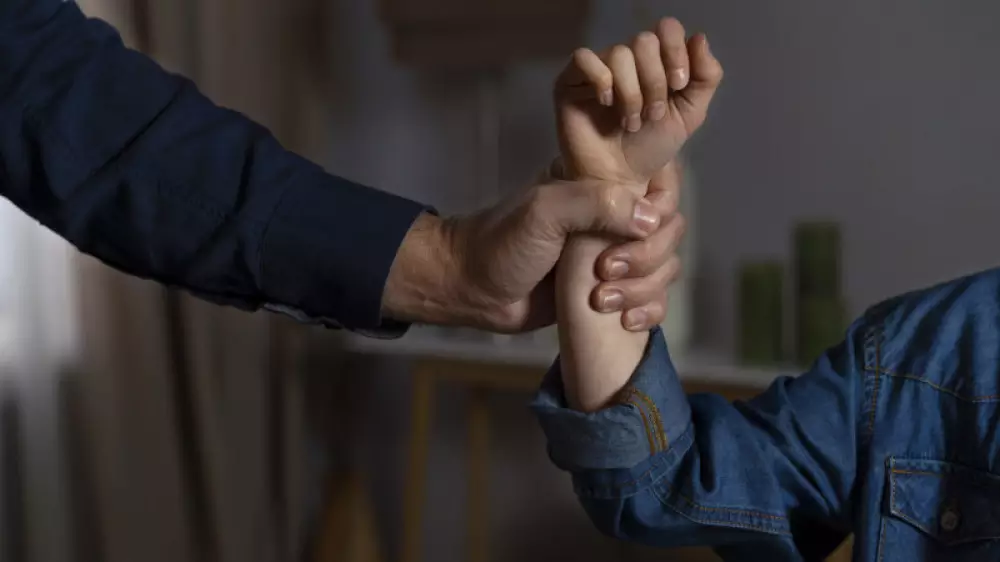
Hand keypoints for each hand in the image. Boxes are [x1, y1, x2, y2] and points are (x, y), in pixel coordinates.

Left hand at [381, 178, 665, 332]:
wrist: (473, 290)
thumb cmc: (501, 242)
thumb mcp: (544, 210)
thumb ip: (596, 204)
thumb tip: (650, 220)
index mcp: (601, 184)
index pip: (660, 182)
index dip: (660, 206)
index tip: (638, 228)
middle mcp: (614, 216)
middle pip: (669, 230)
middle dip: (647, 257)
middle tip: (606, 270)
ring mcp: (615, 255)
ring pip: (664, 267)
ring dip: (644, 288)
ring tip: (602, 300)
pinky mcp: (612, 292)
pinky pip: (653, 299)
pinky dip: (649, 311)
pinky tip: (626, 321)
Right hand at [553, 18, 722, 184]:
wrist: (620, 179)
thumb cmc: (651, 147)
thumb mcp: (690, 114)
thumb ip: (705, 77)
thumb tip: (699, 37)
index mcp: (656, 61)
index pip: (667, 30)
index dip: (676, 52)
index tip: (678, 85)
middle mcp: (627, 59)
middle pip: (644, 41)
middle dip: (655, 81)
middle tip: (652, 115)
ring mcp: (598, 68)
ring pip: (619, 54)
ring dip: (631, 93)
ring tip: (630, 122)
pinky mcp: (570, 81)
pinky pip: (584, 58)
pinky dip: (601, 80)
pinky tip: (606, 104)